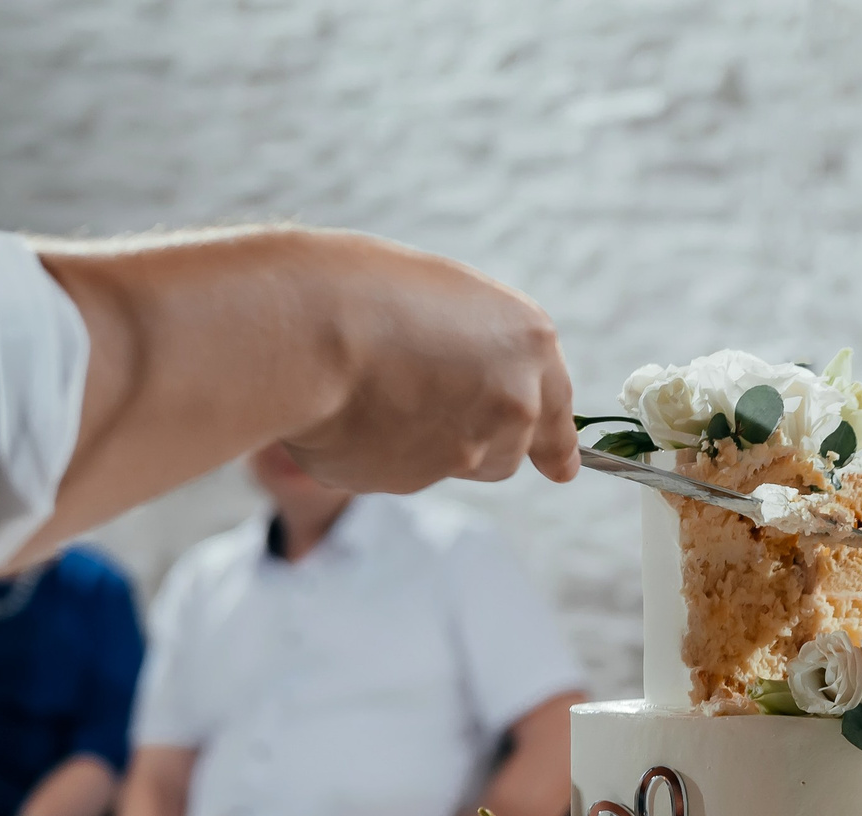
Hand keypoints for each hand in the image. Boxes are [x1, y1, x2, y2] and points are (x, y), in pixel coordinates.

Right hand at [272, 230, 580, 492]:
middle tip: (415, 389)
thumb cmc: (359, 288)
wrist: (301, 326)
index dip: (554, 443)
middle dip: (473, 434)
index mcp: (529, 345)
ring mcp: (467, 450)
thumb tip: (479, 390)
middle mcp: (513, 405)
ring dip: (429, 445)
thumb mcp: (440, 297)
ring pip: (457, 465)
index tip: (560, 467)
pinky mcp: (413, 481)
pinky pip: (398, 471)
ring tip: (373, 390)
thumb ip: (478, 349)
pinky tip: (346, 409)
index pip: (557, 411)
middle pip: (507, 450)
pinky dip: (378, 450)